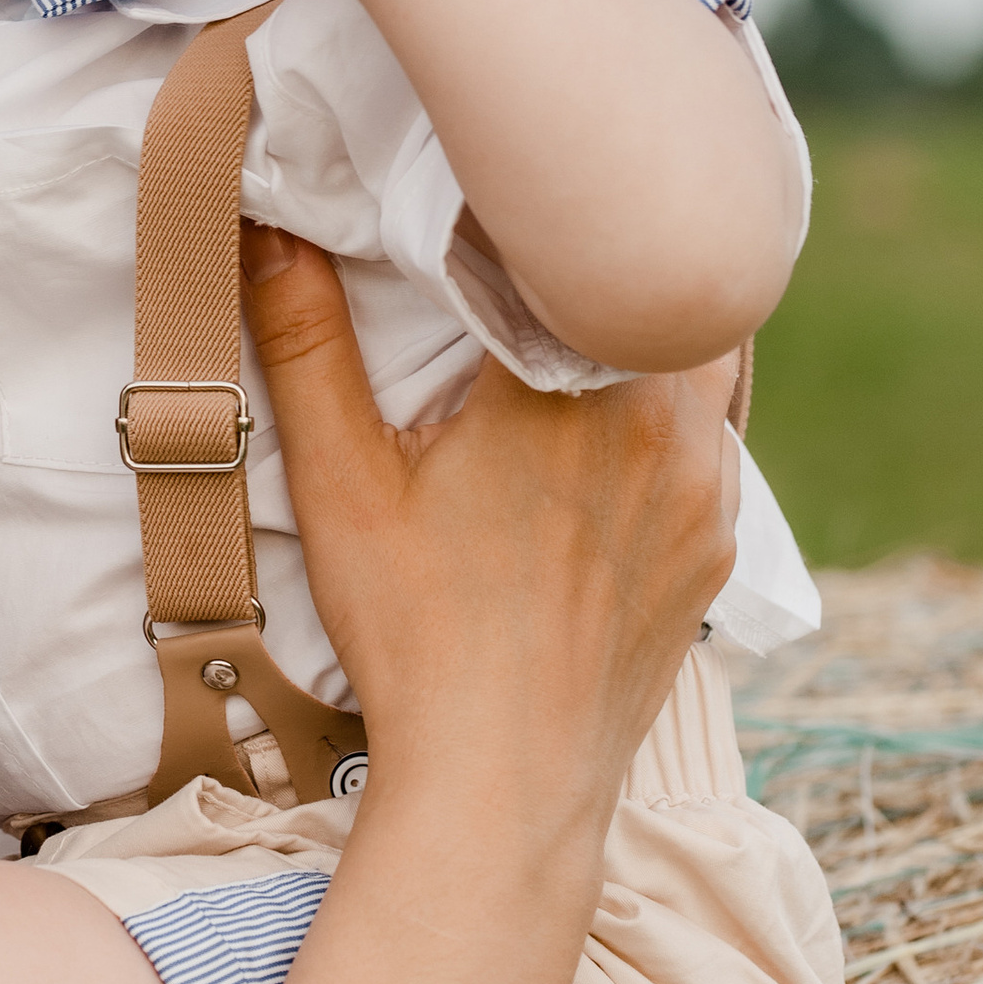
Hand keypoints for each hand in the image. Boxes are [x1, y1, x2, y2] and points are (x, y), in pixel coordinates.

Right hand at [242, 222, 738, 838]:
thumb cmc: (413, 635)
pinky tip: (606, 434)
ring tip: (579, 328)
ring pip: (708, 359)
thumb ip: (305, 341)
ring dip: (650, 335)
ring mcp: (705, 490)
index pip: (585, 244)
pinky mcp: (716, 545)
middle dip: (614, 260)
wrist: (502, 787)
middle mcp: (663, 426)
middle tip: (548, 247)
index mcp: (570, 387)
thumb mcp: (342, 483)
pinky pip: (716, 440)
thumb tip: (266, 226)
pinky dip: (672, 414)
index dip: (553, 208)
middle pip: (667, 285)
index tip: (506, 196)